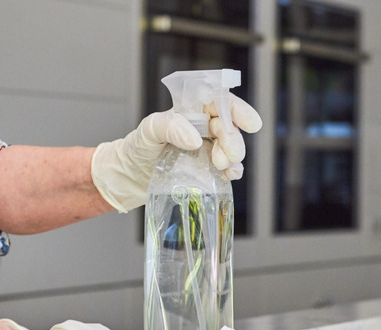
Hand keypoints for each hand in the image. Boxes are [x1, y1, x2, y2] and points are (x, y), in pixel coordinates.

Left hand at [91, 94, 261, 212]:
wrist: (129, 177)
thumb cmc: (136, 148)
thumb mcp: (147, 130)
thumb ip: (169, 126)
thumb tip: (194, 138)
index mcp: (191, 110)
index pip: (220, 101)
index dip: (238, 109)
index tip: (250, 123)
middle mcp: (203, 127)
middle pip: (229, 126)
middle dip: (233, 139)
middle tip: (228, 154)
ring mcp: (207, 148)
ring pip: (231, 147)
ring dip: (233, 156)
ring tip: (222, 166)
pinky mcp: (207, 169)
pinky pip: (228, 167)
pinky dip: (233, 171)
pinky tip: (230, 175)